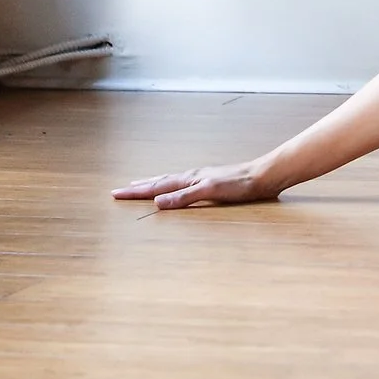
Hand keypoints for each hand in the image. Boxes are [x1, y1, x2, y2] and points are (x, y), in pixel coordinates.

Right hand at [111, 161, 279, 208]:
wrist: (263, 176)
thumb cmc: (239, 185)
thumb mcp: (210, 192)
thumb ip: (184, 197)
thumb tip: (157, 202)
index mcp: (189, 179)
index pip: (156, 186)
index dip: (136, 192)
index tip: (115, 193)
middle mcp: (192, 176)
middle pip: (159, 181)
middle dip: (138, 186)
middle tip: (119, 190)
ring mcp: (201, 178)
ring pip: (170, 180)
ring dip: (153, 184)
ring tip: (140, 184)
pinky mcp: (210, 182)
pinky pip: (182, 184)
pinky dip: (170, 186)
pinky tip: (175, 187)